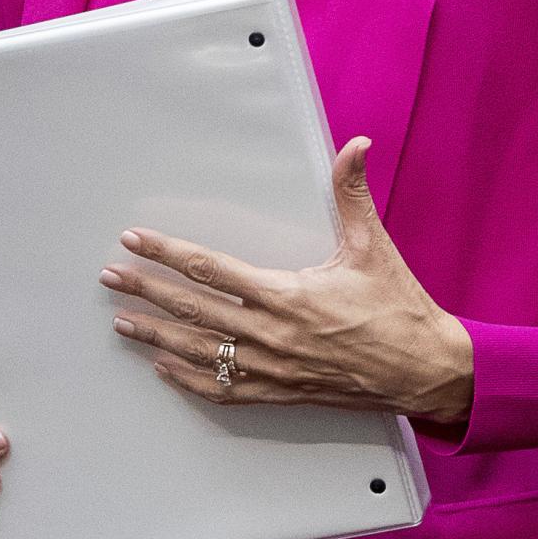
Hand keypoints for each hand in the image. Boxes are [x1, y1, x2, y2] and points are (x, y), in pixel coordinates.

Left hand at [102, 136, 474, 423]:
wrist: (427, 371)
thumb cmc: (399, 308)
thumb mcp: (374, 246)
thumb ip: (352, 194)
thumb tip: (356, 145)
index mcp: (287, 295)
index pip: (210, 269)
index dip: (167, 253)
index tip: (135, 241)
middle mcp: (272, 334)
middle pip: (192, 311)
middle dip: (146, 292)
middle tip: (110, 278)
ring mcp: (273, 368)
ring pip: (199, 352)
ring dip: (156, 337)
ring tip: (121, 323)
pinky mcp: (281, 393)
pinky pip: (223, 390)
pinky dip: (189, 379)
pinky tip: (163, 368)